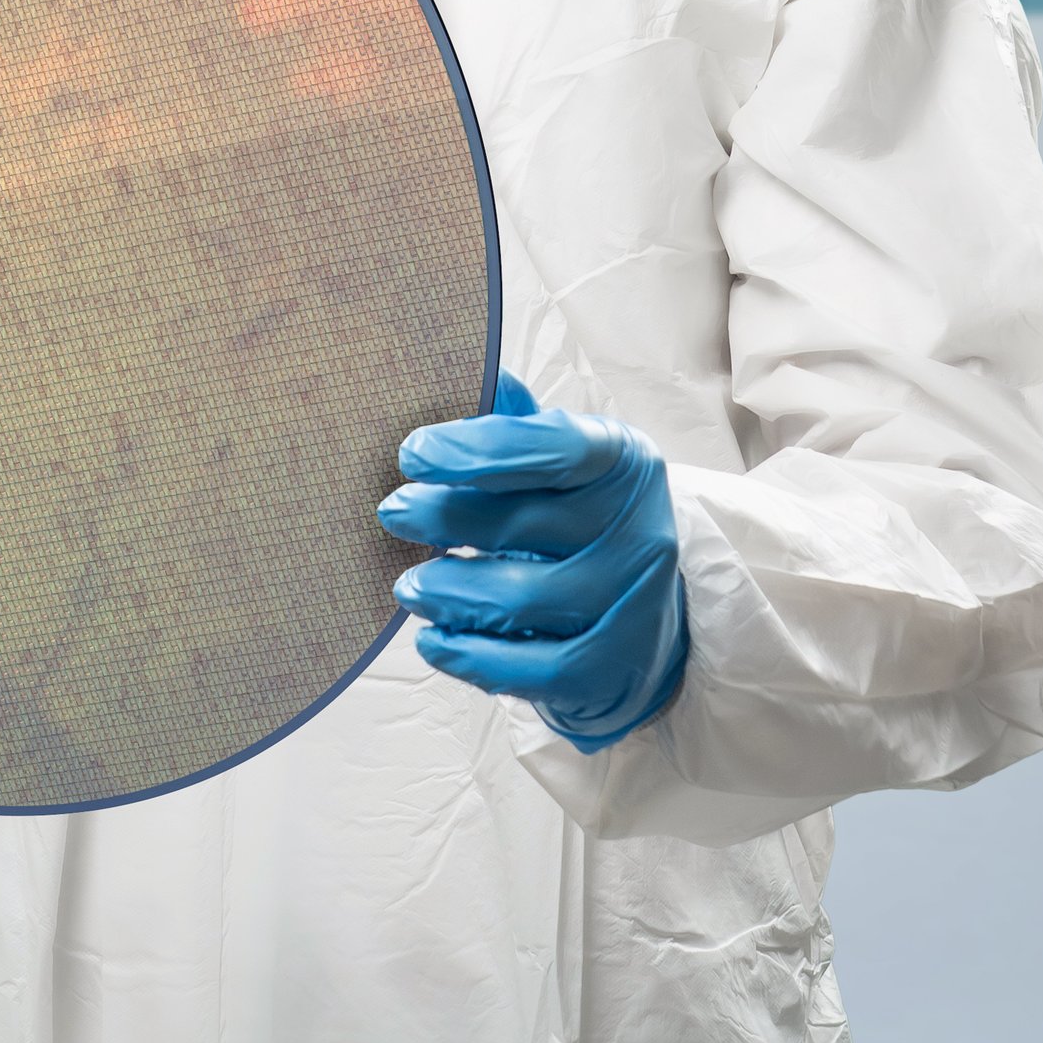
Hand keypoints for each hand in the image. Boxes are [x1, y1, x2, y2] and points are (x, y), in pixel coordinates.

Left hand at [379, 374, 689, 750]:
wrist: (650, 612)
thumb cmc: (583, 520)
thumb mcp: (564, 461)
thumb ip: (518, 426)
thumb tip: (478, 373)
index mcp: (622, 462)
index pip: (552, 447)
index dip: (475, 449)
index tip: (411, 453)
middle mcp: (639, 529)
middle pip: (524, 523)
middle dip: (444, 517)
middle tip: (392, 513)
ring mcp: (631, 603)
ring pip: (524, 599)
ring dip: (449, 592)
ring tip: (408, 586)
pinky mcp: (613, 666)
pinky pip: (534, 669)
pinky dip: (473, 658)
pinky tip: (433, 640)